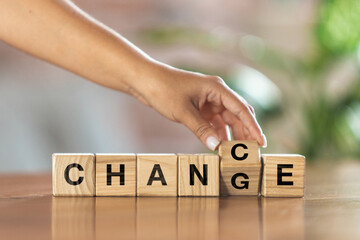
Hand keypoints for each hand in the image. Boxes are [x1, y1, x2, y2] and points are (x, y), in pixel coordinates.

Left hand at [130, 62, 266, 150]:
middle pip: (237, 115)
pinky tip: (220, 144)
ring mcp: (208, 101)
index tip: (261, 142)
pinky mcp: (199, 107)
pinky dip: (218, 133)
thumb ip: (201, 130)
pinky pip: (214, 122)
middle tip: (251, 151)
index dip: (253, 126)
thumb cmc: (164, 90)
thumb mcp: (184, 112)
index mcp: (217, 89)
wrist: (145, 81)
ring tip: (237, 151)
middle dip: (245, 132)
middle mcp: (216, 94)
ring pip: (226, 120)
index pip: (241, 109)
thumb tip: (216, 147)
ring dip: (231, 134)